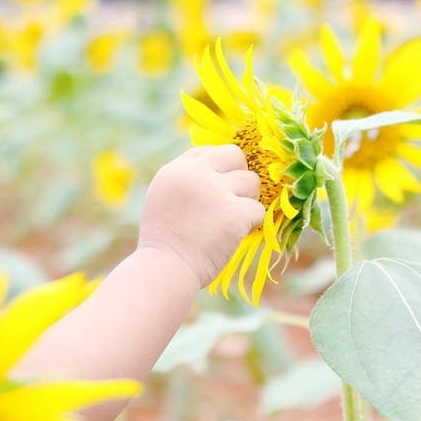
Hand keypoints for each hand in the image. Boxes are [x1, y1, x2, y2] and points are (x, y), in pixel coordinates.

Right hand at [137, 145, 264, 286]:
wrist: (166, 268)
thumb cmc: (164, 243)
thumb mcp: (162, 200)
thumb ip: (185, 182)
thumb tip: (217, 172)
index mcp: (174, 171)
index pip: (206, 151)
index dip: (217, 169)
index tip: (216, 188)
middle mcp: (195, 174)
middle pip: (234, 155)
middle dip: (238, 175)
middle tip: (232, 199)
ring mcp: (216, 191)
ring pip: (252, 181)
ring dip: (246, 200)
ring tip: (231, 220)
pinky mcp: (235, 212)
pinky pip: (258, 209)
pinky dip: (251, 224)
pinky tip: (235, 235)